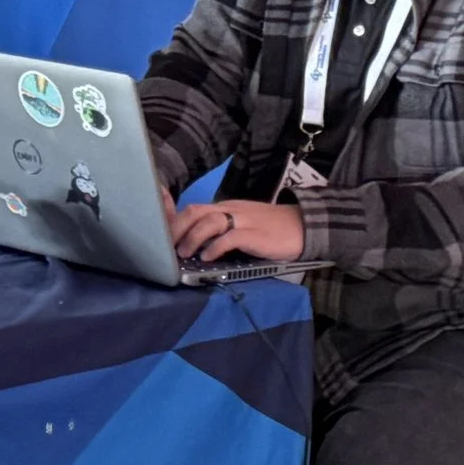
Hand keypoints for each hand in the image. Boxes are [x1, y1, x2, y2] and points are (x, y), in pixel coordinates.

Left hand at [170, 198, 305, 264]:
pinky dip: (215, 246)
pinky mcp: (255, 234)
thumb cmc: (271, 228)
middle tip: (166, 247)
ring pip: (209, 221)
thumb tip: (197, 244)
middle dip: (176, 229)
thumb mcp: (242, 223)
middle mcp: (230, 210)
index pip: (193, 208)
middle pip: (195, 212)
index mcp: (225, 207)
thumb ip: (222, 229)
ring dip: (192, 238)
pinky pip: (230, 237)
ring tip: (184, 254)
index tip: (159, 234)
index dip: (173, 219)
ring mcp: (243, 220)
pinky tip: (208, 257)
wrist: (304, 225)